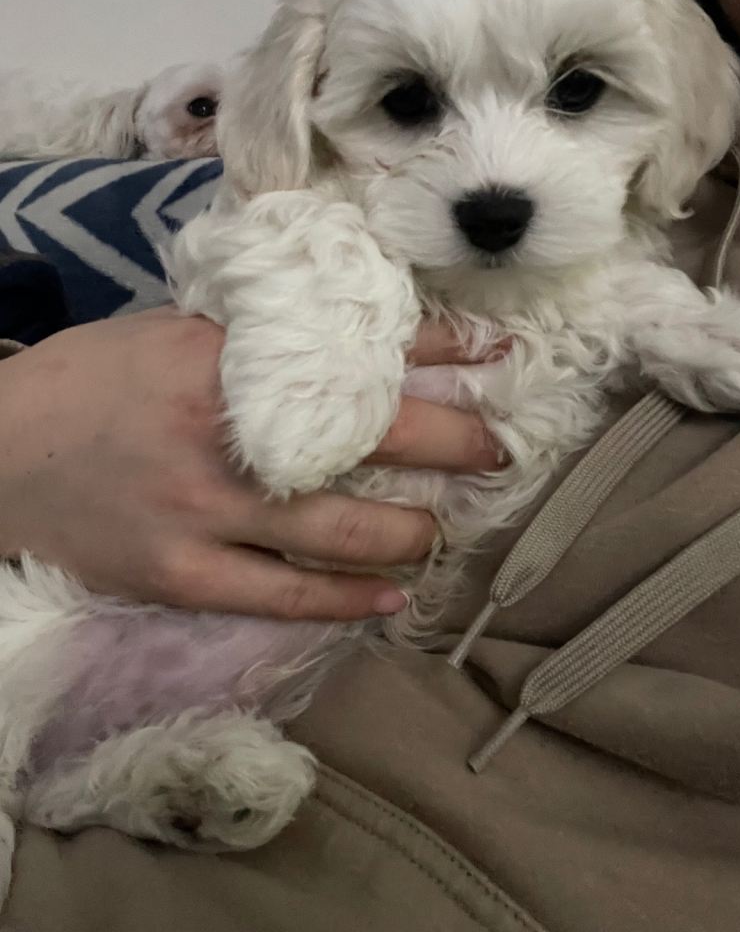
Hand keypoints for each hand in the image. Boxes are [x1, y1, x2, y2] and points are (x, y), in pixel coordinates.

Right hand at [0, 308, 501, 619]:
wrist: (1, 454)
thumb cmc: (93, 383)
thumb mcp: (178, 335)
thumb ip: (259, 341)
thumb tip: (352, 338)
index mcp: (222, 362)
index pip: (356, 355)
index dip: (437, 358)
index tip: (494, 358)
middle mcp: (223, 438)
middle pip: (369, 444)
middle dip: (450, 448)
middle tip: (495, 454)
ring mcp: (203, 514)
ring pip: (339, 533)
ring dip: (410, 533)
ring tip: (442, 531)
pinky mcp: (182, 576)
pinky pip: (283, 595)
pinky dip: (346, 599)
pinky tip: (390, 598)